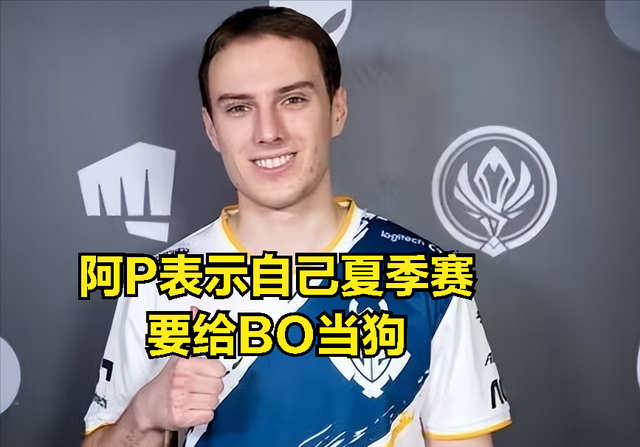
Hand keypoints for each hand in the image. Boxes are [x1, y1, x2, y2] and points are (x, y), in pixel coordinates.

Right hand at [132, 306, 225, 431]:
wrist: (147, 408)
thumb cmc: (166, 382)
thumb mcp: (179, 355)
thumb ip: (191, 333)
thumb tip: (195, 310)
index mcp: (184, 364)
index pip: (219, 368)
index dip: (213, 372)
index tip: (203, 373)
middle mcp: (182, 381)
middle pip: (219, 385)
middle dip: (211, 387)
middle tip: (198, 387)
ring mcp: (181, 400)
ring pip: (215, 401)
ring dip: (207, 401)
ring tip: (194, 397)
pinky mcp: (182, 418)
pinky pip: (208, 415)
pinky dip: (203, 414)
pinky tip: (192, 409)